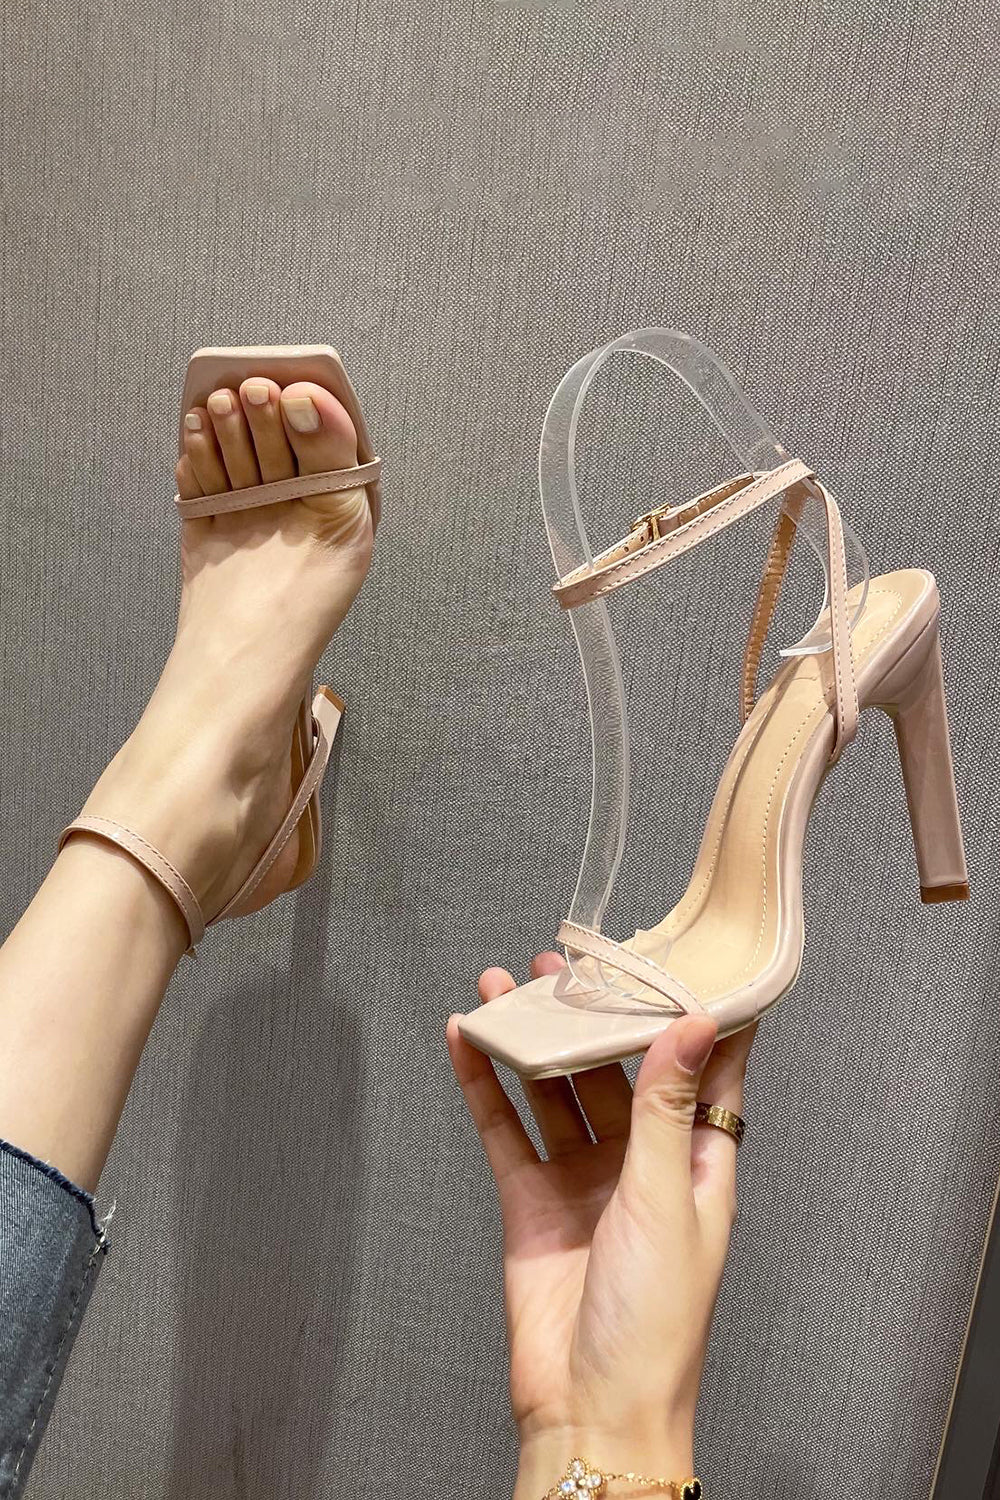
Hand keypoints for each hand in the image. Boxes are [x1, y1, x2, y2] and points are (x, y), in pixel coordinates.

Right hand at [447, 952, 753, 1497]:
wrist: (591, 1407)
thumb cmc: (655, 1321)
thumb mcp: (665, 1198)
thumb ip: (665, 1107)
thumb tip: (695, 1023)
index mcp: (696, 1162)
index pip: (703, 1074)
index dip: (691, 1018)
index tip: (677, 958)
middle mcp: (640, 1163)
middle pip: (615, 1070)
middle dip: (589, 1016)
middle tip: (562, 963)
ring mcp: (582, 1179)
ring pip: (554, 1090)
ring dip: (531, 1041)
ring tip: (503, 985)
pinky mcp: (531, 1199)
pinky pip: (505, 1128)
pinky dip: (484, 1085)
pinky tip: (465, 1041)